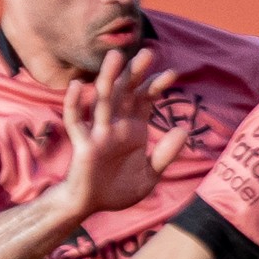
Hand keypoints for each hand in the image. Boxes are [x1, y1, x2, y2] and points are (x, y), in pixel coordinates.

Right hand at [56, 45, 190, 220]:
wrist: (91, 206)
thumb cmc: (118, 189)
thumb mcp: (150, 175)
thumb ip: (165, 154)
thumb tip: (183, 130)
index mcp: (133, 129)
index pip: (144, 100)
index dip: (156, 85)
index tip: (172, 73)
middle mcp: (116, 125)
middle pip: (125, 93)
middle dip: (135, 73)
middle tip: (148, 52)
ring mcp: (98, 132)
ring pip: (102, 100)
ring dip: (108, 78)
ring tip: (116, 56)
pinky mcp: (83, 144)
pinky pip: (76, 121)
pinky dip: (75, 103)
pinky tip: (78, 85)